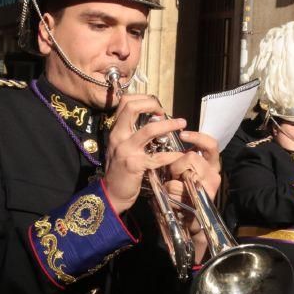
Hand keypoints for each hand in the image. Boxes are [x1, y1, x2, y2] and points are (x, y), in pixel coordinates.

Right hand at [103, 95, 185, 213]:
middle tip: (164, 111)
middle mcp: (118, 137)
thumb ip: (131, 133)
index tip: (155, 107)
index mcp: (116, 131)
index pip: (124, 102)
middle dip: (152, 104)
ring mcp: (126, 150)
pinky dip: (172, 155)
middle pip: (132, 107)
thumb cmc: (119, 171)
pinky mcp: (135, 165)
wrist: (111, 194)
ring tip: (182, 124)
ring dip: (169, 125)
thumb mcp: (121, 147)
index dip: (142, 99)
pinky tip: (181, 156)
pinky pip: (158, 157)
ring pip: (149, 129)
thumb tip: (152, 119)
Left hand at [161, 131, 221, 264]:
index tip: (182, 134)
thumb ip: (182, 158)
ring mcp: (209, 187)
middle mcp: (214, 174)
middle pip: (191, 157)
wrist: (189, 223)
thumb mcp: (184, 172)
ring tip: (172, 190)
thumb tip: (167, 142)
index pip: (211, 144)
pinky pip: (178, 188)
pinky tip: (172, 200)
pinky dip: (169, 194)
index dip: (197, 137)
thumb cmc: (183, 193)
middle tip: (174, 177)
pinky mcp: (201, 200)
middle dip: (176, 165)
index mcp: (211, 164)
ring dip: (171, 181)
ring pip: (184, 173)